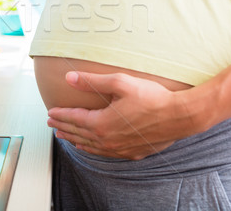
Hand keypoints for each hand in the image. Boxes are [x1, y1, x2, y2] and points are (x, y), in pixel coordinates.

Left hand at [47, 71, 199, 159]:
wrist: (179, 116)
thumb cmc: (151, 97)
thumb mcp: (120, 83)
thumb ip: (92, 81)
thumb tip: (69, 78)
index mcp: (101, 123)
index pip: (74, 119)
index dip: (60, 115)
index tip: (50, 112)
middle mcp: (107, 140)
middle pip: (79, 133)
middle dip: (63, 127)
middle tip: (51, 123)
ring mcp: (119, 149)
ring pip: (90, 146)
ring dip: (75, 139)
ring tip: (64, 135)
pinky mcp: (131, 152)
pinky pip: (104, 153)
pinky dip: (92, 149)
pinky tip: (88, 147)